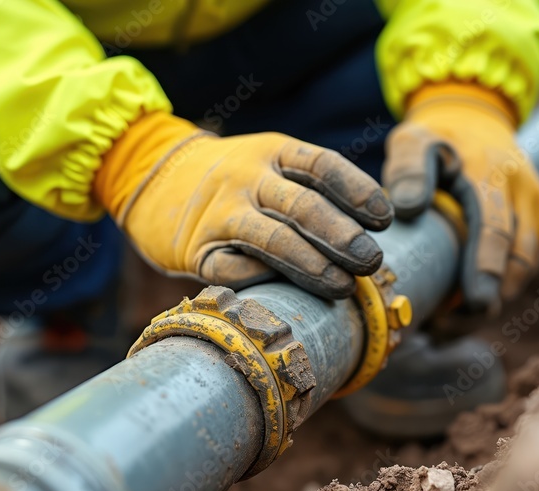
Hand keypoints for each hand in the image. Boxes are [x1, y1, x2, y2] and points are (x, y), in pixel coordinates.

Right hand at [94, 112, 393, 298]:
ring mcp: (219, 212)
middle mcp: (246, 177)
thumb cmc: (236, 179)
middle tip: (374, 261)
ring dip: (313, 266)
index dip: (358, 191)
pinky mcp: (195, 248)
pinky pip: (233, 270)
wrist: (153, 179)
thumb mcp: (271, 162)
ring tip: (346, 286)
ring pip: (272, 240)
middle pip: (303, 206)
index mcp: (273, 150)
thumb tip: (373, 230)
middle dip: (343, 236)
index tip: (385, 218)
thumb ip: (313, 187)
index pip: (323, 165)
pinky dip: (262, 281)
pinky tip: (287, 292)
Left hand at [384, 82, 538, 312]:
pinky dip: (494, 293)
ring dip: (488, 302)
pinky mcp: (537, 228)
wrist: (477, 124)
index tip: (476, 304)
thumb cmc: (437, 138)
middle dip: (484, 300)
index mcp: (493, 176)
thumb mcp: (413, 141)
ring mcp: (537, 214)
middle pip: (515, 261)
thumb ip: (407, 168)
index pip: (495, 230)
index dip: (486, 269)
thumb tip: (405, 209)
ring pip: (521, 272)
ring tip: (443, 326)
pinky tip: (458, 312)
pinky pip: (521, 270)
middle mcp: (525, 196)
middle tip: (443, 328)